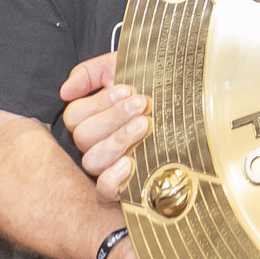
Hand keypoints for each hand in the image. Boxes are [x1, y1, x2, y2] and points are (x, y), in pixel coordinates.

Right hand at [60, 51, 149, 200]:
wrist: (194, 100)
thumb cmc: (158, 84)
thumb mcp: (125, 68)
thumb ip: (91, 73)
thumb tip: (65, 91)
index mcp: (94, 117)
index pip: (75, 116)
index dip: (98, 103)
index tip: (127, 89)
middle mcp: (99, 143)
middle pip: (83, 137)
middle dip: (113, 117)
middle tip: (141, 103)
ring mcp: (111, 165)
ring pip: (92, 161)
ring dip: (117, 140)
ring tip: (144, 124)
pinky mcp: (126, 185)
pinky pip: (104, 190)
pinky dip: (112, 178)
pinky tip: (130, 162)